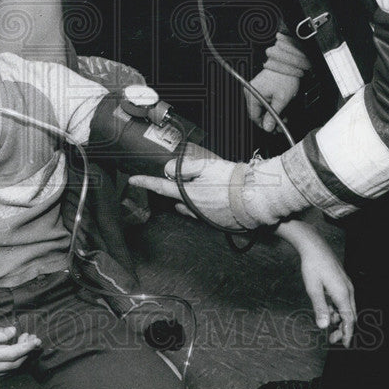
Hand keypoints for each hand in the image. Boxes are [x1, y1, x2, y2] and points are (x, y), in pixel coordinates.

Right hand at [0, 324, 40, 381]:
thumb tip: (13, 332)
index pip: (13, 354)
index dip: (27, 347)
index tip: (36, 339)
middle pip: (14, 364)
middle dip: (26, 351)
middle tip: (31, 337)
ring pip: (9, 369)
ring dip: (19, 356)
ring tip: (22, 341)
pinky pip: (1, 371)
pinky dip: (9, 362)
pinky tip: (10, 351)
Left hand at [128, 144, 246, 230]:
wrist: (256, 198)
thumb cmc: (232, 181)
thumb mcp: (205, 166)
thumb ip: (184, 167)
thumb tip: (169, 170)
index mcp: (188, 194)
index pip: (160, 187)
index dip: (144, 182)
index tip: (132, 180)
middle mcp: (194, 209)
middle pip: (177, 198)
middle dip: (176, 189)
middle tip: (183, 179)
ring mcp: (206, 218)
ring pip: (190, 207)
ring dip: (190, 198)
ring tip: (199, 188)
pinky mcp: (218, 222)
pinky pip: (204, 213)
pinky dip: (204, 205)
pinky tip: (213, 198)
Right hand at [245, 69, 301, 132]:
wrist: (287, 64)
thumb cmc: (284, 77)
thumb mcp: (281, 100)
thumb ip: (273, 115)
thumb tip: (267, 127)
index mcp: (252, 94)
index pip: (254, 116)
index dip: (264, 124)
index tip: (273, 128)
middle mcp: (250, 91)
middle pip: (257, 112)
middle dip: (270, 120)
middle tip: (279, 124)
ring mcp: (254, 89)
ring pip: (261, 108)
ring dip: (271, 113)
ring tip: (282, 115)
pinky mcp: (259, 87)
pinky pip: (263, 101)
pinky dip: (271, 106)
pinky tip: (279, 108)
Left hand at [276, 220, 355, 346]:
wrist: (314, 246)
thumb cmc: (312, 266)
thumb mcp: (313, 288)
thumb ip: (320, 308)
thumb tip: (324, 326)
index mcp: (343, 294)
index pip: (349, 319)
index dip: (347, 333)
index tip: (344, 344)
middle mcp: (348, 290)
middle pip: (350, 315)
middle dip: (343, 328)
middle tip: (332, 339)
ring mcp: (345, 284)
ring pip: (347, 307)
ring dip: (340, 318)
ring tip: (329, 326)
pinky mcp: (341, 280)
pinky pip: (343, 299)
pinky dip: (337, 308)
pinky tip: (327, 310)